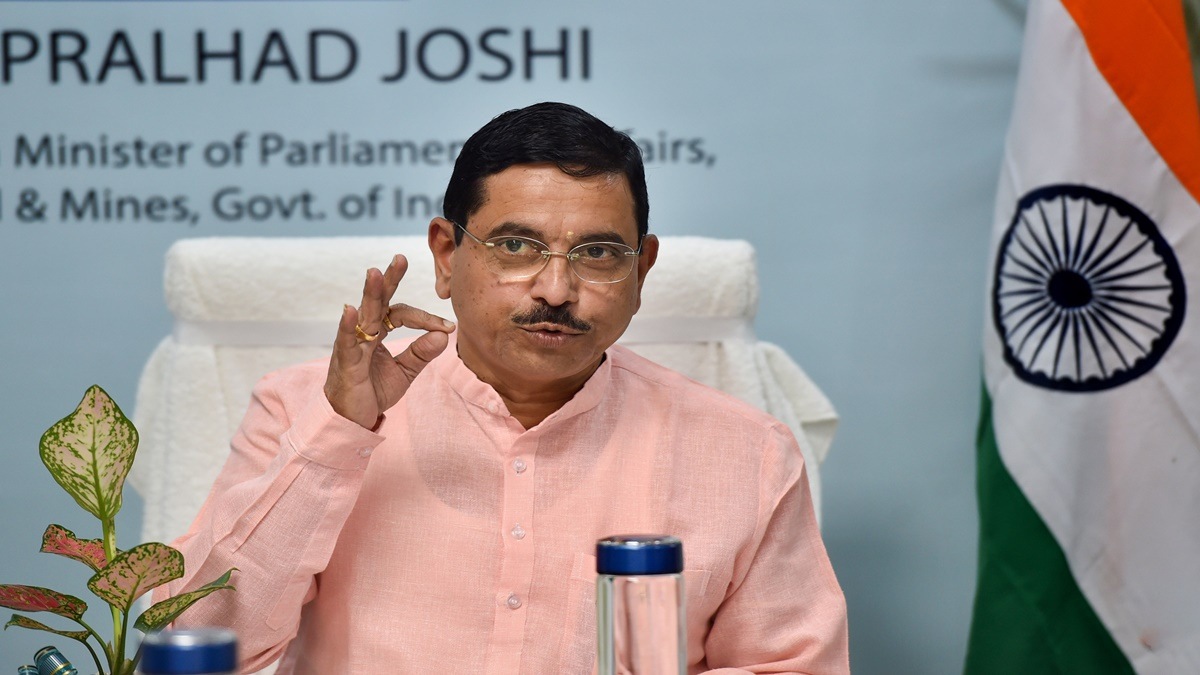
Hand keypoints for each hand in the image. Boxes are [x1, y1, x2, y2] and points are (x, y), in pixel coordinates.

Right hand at [323, 254, 455, 428]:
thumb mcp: (406, 371)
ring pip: (363, 315)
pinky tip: (350, 309)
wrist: (352, 420)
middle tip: (401, 258)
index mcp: (379, 332)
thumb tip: (444, 335)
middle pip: (379, 302)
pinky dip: (347, 325)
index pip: (402, 314)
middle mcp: (364, 333)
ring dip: (370, 294)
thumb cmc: (373, 391)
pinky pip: (345, 340)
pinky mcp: (345, 362)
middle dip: (389, 279)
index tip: (447, 326)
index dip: (425, 318)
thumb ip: (422, 352)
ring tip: (375, 272)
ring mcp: (352, 345)